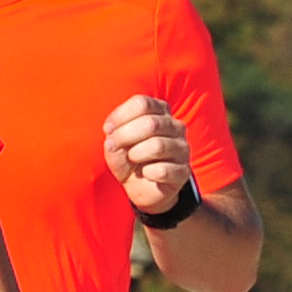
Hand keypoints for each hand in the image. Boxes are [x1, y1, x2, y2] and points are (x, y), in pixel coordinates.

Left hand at [102, 95, 192, 213]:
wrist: (139, 187)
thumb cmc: (128, 158)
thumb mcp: (116, 141)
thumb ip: (115, 130)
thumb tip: (112, 131)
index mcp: (160, 112)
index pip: (142, 103)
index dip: (120, 116)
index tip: (108, 129)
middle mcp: (175, 126)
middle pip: (150, 123)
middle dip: (124, 136)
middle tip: (114, 146)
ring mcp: (182, 148)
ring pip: (157, 146)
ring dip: (136, 154)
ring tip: (132, 160)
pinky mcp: (183, 171)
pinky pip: (163, 170)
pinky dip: (148, 173)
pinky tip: (146, 174)